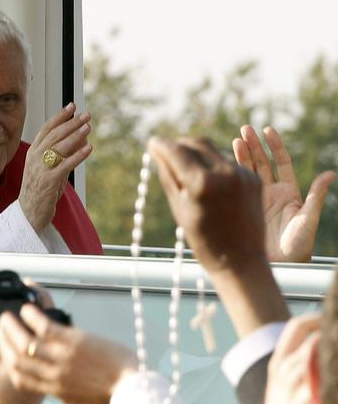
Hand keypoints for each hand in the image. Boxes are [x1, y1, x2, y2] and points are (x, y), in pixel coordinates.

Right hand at [0, 304, 136, 403]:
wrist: (133, 388)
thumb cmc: (112, 394)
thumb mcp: (81, 399)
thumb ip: (64, 392)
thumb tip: (55, 387)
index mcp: (55, 390)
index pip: (21, 379)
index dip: (8, 364)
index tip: (3, 353)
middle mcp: (53, 374)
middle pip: (17, 358)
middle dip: (4, 342)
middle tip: (0, 329)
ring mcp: (62, 358)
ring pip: (25, 342)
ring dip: (13, 327)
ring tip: (9, 316)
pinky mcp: (73, 342)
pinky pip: (45, 328)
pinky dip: (33, 317)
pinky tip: (28, 309)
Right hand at [19, 103, 92, 231]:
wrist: (29, 213)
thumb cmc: (40, 191)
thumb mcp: (50, 168)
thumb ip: (63, 155)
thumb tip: (82, 141)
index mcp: (32, 153)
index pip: (46, 129)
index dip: (59, 116)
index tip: (72, 106)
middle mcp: (34, 158)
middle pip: (54, 135)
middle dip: (71, 123)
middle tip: (86, 115)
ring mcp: (40, 169)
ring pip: (59, 147)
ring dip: (75, 135)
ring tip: (88, 127)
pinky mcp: (48, 181)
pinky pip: (65, 165)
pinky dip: (78, 155)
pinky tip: (89, 148)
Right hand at [149, 136, 265, 274]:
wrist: (241, 261)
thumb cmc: (204, 241)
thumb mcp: (180, 209)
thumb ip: (169, 177)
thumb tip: (158, 153)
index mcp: (203, 183)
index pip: (178, 153)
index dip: (163, 145)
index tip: (152, 142)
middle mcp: (225, 173)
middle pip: (199, 144)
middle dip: (181, 143)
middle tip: (165, 147)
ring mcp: (242, 175)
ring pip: (214, 152)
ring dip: (197, 152)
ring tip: (182, 161)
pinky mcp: (253, 180)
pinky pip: (228, 164)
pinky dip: (213, 164)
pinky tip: (202, 174)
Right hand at [232, 125, 336, 262]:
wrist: (276, 267)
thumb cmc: (297, 248)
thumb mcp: (308, 221)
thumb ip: (316, 197)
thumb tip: (331, 173)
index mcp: (289, 193)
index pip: (280, 163)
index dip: (274, 146)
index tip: (267, 130)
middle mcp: (271, 194)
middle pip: (262, 163)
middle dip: (254, 145)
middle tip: (245, 129)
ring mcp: (254, 201)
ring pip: (246, 173)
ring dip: (241, 156)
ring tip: (234, 140)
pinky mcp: (241, 209)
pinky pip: (235, 189)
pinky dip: (230, 175)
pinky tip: (223, 163)